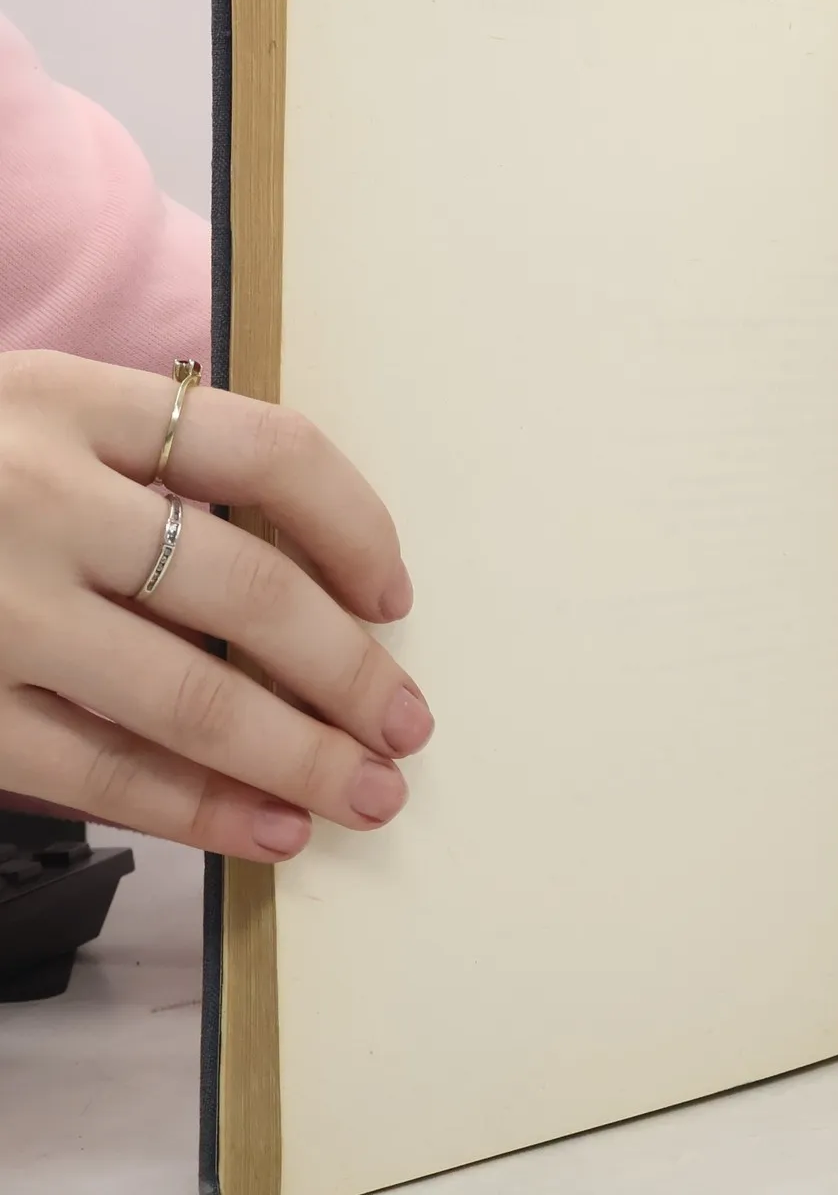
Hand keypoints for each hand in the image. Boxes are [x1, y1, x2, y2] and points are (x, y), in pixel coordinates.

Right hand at [0, 350, 430, 861]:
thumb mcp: (27, 421)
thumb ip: (143, 467)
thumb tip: (311, 575)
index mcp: (70, 399)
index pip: (271, 450)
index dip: (356, 526)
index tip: (395, 594)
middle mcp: (35, 491)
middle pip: (249, 586)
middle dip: (348, 670)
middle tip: (408, 725)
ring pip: (189, 691)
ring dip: (297, 754)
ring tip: (364, 795)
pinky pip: (98, 768)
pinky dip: (197, 807)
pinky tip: (264, 830)